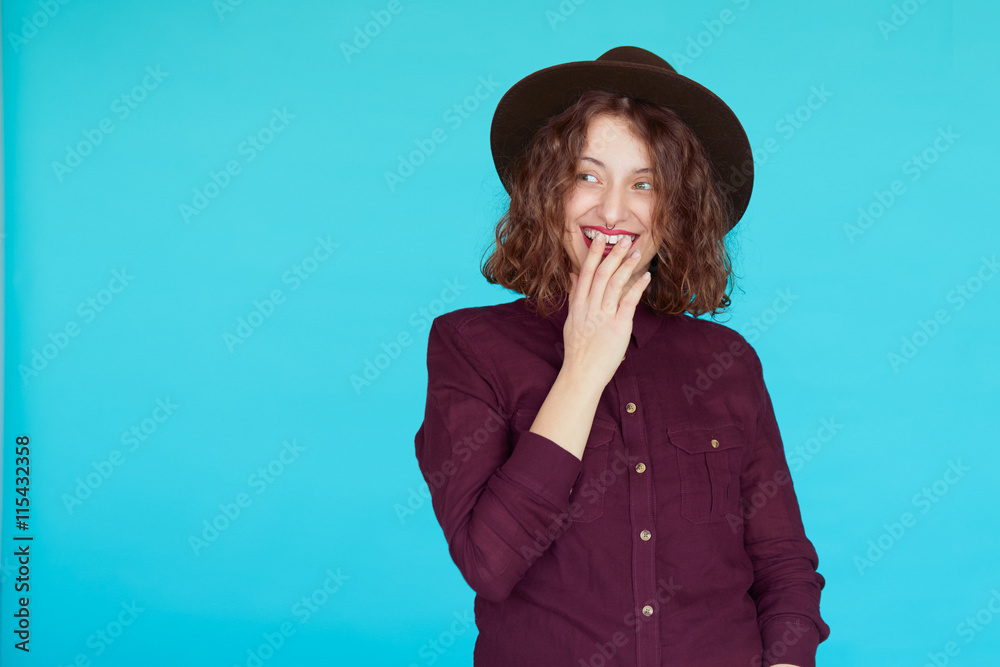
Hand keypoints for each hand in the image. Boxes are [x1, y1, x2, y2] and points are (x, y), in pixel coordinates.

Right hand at [562, 230, 649, 388]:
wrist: (582, 373)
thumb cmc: (578, 348)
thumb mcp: (571, 319)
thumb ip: (574, 295)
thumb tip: (574, 274)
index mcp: (577, 305)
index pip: (585, 273)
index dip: (593, 254)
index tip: (600, 238)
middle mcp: (589, 308)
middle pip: (601, 274)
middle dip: (612, 254)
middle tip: (624, 239)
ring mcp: (603, 317)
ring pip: (614, 284)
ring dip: (626, 266)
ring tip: (636, 252)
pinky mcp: (618, 327)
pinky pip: (629, 302)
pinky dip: (637, 286)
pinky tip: (645, 276)